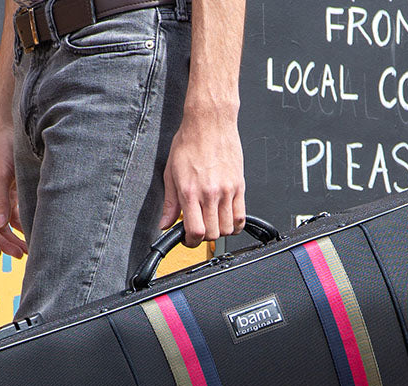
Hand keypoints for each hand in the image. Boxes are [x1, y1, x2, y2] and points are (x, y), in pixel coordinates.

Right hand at [0, 125, 27, 258]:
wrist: (12, 131)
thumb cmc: (1, 149)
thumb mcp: (0, 175)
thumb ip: (1, 200)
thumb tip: (0, 225)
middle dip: (5, 243)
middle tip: (19, 255)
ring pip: (5, 227)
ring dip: (15, 239)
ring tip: (28, 252)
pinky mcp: (12, 198)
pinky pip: (16, 218)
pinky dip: (23, 228)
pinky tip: (32, 237)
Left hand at [159, 109, 245, 247]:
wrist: (210, 122)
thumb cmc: (190, 142)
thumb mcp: (171, 173)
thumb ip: (170, 203)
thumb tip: (165, 224)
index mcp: (190, 192)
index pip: (195, 232)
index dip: (190, 242)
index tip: (188, 239)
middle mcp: (210, 193)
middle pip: (212, 234)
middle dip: (204, 237)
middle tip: (199, 229)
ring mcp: (227, 191)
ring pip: (228, 228)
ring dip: (220, 231)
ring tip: (212, 222)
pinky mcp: (239, 186)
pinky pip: (242, 216)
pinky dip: (236, 225)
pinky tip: (227, 220)